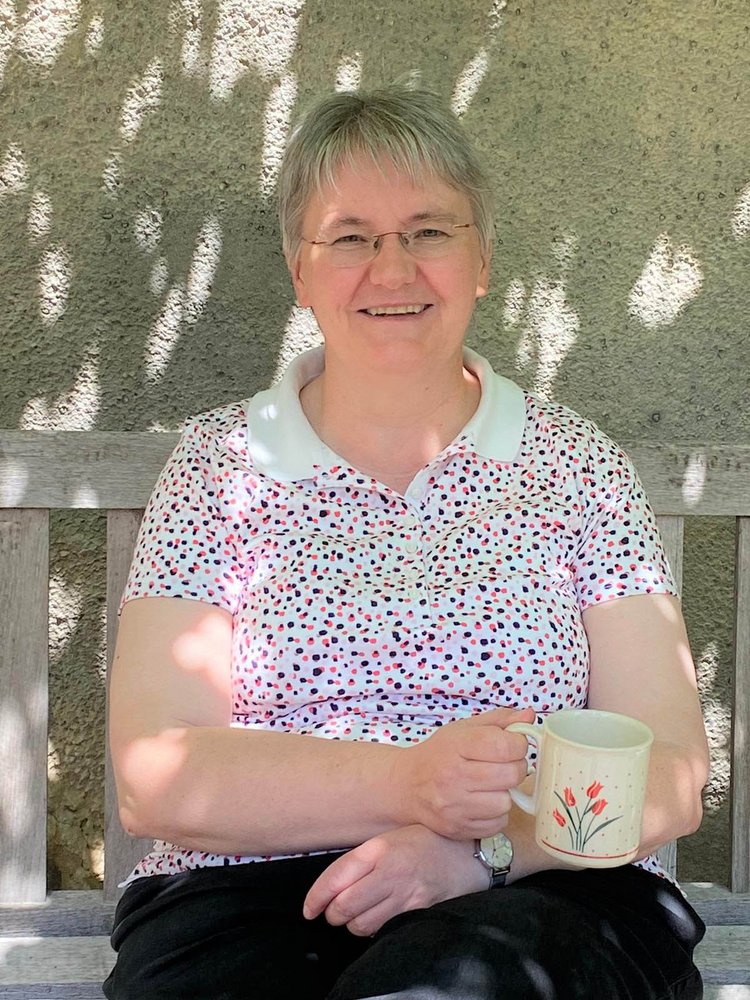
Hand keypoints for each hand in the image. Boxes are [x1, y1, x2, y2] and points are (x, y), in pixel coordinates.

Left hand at [302, 824, 487, 936]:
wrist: (469, 851)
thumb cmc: (426, 841)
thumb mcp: (391, 836)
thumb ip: (363, 858)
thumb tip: (332, 884)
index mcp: (379, 848)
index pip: (336, 877)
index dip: (316, 898)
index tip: (309, 910)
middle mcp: (390, 871)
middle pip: (344, 906)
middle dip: (333, 914)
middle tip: (335, 911)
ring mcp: (406, 894)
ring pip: (362, 925)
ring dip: (353, 924)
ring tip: (358, 914)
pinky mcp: (419, 911)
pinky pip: (385, 930)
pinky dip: (375, 929)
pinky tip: (379, 918)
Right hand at [395, 706, 534, 839]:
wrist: (407, 786)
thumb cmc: (439, 754)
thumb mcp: (463, 729)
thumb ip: (499, 721)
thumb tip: (530, 716)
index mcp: (457, 746)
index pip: (505, 746)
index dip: (518, 744)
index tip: (513, 744)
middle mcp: (454, 777)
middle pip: (511, 775)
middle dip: (516, 768)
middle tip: (505, 765)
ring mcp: (455, 806)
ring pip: (506, 802)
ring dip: (504, 792)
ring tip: (491, 785)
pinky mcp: (459, 829)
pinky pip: (498, 823)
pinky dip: (496, 813)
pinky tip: (482, 801)